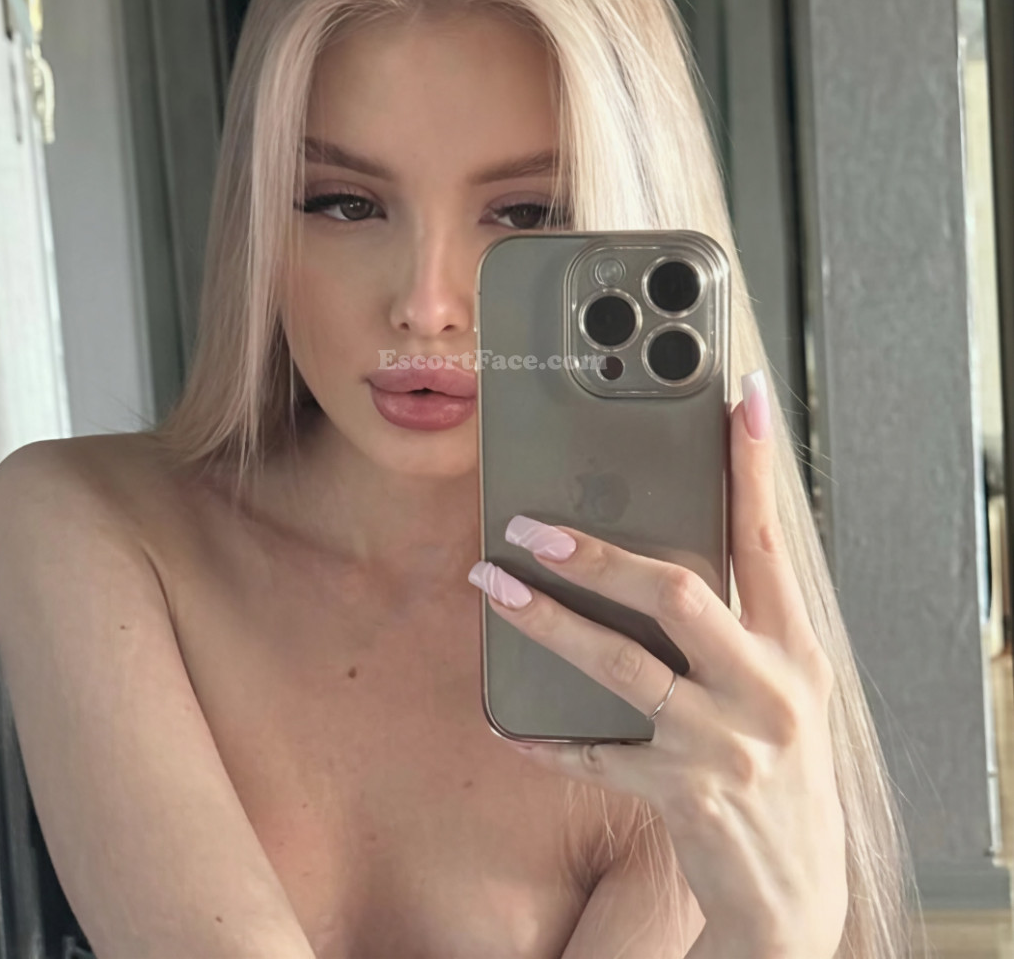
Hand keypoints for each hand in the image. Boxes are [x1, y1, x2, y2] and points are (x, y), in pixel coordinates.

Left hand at [467, 370, 847, 958]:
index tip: (737, 399)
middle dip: (599, 555)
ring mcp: (722, 743)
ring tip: (491, 585)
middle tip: (530, 525)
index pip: (767, 539)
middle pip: (677, 593)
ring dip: (546, 622)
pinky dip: (544, 734)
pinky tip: (504, 719)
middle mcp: (765, 689)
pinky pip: (594, 752)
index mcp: (796, 650)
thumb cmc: (780, 767)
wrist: (797, 890)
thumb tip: (655, 551)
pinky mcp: (681, 794)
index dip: (752, 466)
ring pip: (620, 665)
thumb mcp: (782, 686)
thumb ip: (739, 624)